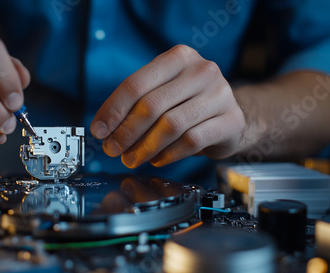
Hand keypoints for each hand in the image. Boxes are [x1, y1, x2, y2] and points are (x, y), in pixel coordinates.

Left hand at [90, 45, 244, 167]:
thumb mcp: (161, 92)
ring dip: (145, 147)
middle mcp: (202, 70)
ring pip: (171, 125)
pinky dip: (168, 154)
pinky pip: (191, 141)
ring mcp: (221, 94)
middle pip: (152, 105)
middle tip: (113, 150)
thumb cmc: (186, 104)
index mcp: (179, 57)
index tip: (98, 132)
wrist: (228, 116)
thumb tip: (102, 129)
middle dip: (126, 132)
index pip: (136, 84)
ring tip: (131, 158)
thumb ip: (133, 105)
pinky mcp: (231, 121)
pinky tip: (157, 159)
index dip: (113, 110)